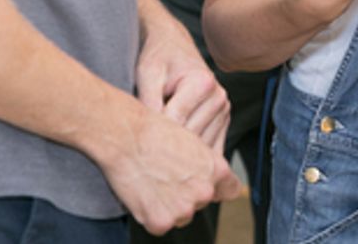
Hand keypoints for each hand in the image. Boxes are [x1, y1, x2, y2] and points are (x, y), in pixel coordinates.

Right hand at [101, 107, 244, 234]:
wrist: (127, 137)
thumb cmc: (155, 132)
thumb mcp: (193, 142)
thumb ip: (206, 165)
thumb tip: (212, 181)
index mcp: (216, 170)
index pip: (230, 190)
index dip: (217, 188)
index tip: (206, 185)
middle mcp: (204, 192)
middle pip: (201, 203)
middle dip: (187, 195)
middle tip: (167, 177)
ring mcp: (183, 210)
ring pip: (180, 216)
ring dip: (169, 207)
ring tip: (153, 182)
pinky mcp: (161, 222)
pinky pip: (159, 225)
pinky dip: (150, 214)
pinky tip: (144, 193)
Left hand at [136, 9, 230, 151]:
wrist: (173, 46)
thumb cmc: (157, 58)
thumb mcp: (147, 73)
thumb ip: (149, 102)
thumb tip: (149, 135)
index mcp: (203, 83)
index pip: (175, 123)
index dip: (152, 136)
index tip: (133, 146)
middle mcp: (219, 97)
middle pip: (190, 140)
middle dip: (166, 150)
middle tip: (142, 160)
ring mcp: (224, 111)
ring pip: (200, 150)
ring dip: (180, 157)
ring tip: (157, 157)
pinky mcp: (223, 122)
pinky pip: (210, 151)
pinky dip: (192, 158)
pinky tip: (174, 159)